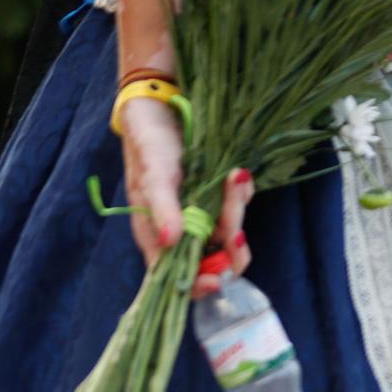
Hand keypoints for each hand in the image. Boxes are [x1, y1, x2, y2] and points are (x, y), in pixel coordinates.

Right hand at [119, 96, 254, 298]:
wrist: (163, 107)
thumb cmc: (149, 144)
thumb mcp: (154, 175)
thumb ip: (162, 208)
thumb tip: (170, 242)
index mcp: (158, 236)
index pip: (177, 277)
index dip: (199, 284)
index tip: (217, 279)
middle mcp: (183, 232)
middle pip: (214, 259)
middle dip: (230, 241)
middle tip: (234, 216)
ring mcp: (203, 216)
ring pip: (231, 233)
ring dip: (236, 209)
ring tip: (233, 177)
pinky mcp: (219, 199)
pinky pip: (239, 207)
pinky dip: (241, 192)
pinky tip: (235, 172)